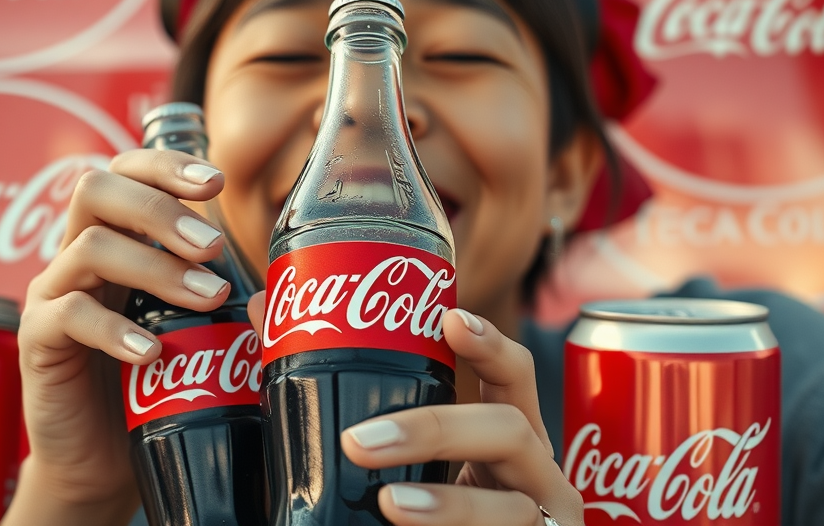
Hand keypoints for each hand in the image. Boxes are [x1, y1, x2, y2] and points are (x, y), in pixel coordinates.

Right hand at [2, 150, 230, 524]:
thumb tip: (285, 293)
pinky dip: (114, 330)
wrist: (103, 459)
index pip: (127, 172)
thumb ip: (224, 301)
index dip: (166, 166)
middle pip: (97, 189)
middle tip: (213, 246)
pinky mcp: (37, 341)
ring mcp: (53, 294)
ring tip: (209, 298)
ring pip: (90, 247)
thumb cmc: (155, 384)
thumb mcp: (194, 330)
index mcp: (119, 238)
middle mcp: (79, 254)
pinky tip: (153, 353)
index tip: (217, 182)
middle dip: (161, 208)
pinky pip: (68, 316)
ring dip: (156, 267)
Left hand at [341, 309, 583, 525]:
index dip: (490, 344)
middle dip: (434, 429)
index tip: (450, 318)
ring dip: (451, 504)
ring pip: (512, 508)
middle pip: (508, 430)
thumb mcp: (428, 466)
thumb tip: (275, 330)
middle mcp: (539, 474)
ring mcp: (547, 523)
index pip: (514, 377)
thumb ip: (375, 419)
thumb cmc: (453, 513)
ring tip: (393, 504)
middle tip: (359, 441)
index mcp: (511, 438)